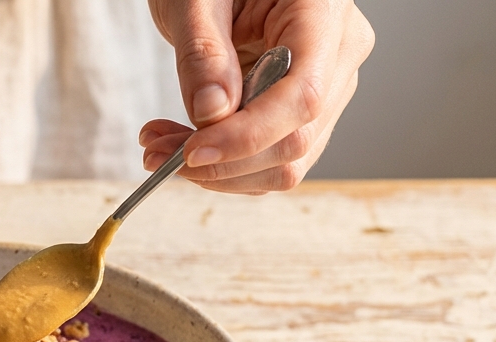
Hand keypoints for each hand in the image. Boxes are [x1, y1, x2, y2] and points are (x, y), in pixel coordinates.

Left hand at [142, 0, 372, 193]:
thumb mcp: (194, 0)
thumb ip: (204, 53)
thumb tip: (212, 113)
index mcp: (323, 10)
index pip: (302, 95)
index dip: (248, 136)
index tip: (192, 153)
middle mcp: (338, 51)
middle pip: (297, 139)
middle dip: (224, 161)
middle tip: (157, 154)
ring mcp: (328, 84)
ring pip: (286, 161)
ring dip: (220, 171)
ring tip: (161, 147)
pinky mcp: (301, 108)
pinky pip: (271, 157)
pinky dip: (225, 164)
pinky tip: (181, 143)